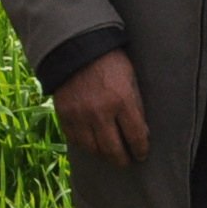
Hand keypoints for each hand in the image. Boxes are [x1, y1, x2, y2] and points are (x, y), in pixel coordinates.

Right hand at [52, 49, 149, 167]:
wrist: (76, 46)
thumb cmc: (110, 61)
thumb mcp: (130, 79)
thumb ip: (136, 106)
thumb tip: (142, 132)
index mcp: (122, 101)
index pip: (136, 137)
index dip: (141, 150)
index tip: (142, 154)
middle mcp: (100, 112)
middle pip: (113, 150)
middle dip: (123, 159)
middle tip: (127, 161)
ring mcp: (80, 115)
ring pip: (93, 149)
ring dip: (103, 154)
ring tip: (109, 153)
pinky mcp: (64, 115)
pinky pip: (75, 140)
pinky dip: (85, 144)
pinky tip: (92, 143)